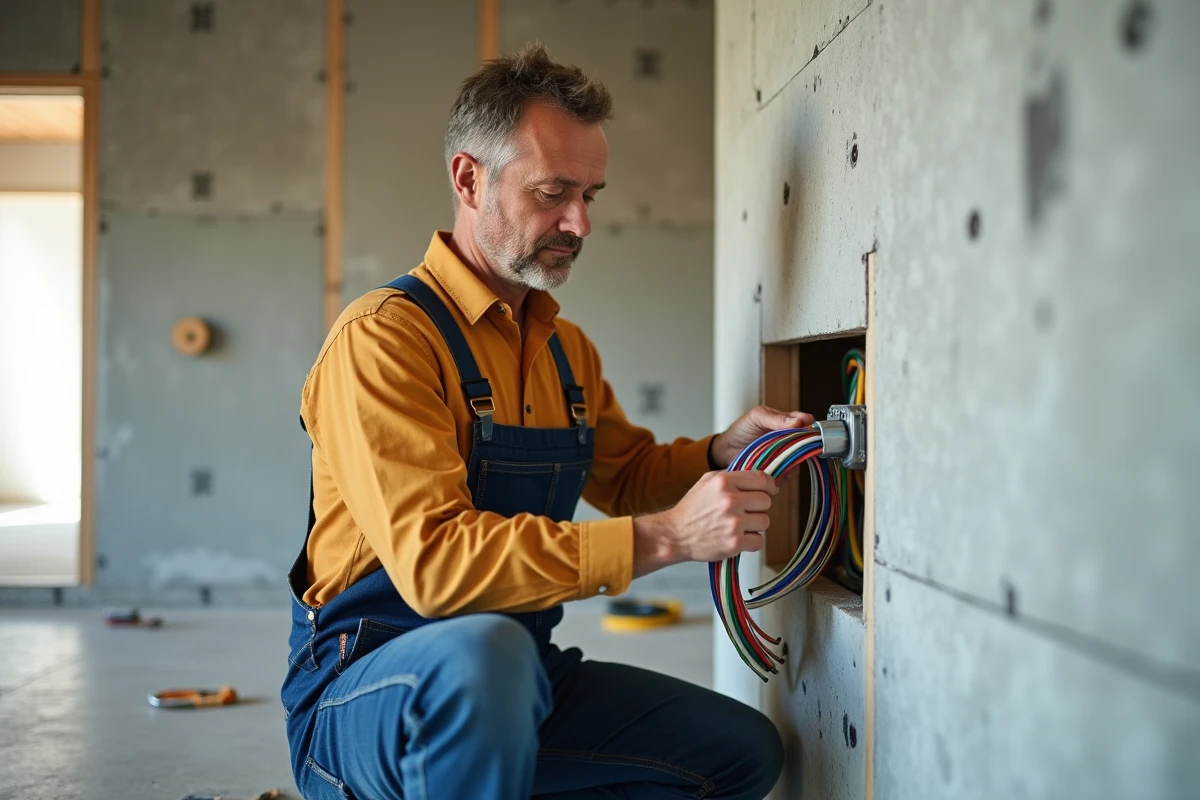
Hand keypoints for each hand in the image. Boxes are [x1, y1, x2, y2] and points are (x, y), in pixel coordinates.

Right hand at [632, 470, 778, 575]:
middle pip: (766, 501)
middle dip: (757, 507)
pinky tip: (738, 538)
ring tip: (738, 525)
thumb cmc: (691, 509)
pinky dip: (751, 541)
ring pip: (765, 521)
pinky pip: (759, 541)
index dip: (770, 485)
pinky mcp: (735, 543)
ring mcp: (734, 523)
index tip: (770, 490)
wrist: (674, 535)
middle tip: (745, 511)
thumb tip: (756, 478)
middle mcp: (730, 501)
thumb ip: (730, 476)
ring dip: (755, 525)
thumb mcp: (706, 481)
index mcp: (724, 482)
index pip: (761, 479)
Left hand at [709, 406, 814, 468]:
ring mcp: (784, 455)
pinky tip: (776, 473)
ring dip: (792, 463)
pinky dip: (784, 475)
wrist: (726, 450)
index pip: (806, 423)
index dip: (809, 427)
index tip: (806, 431)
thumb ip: (777, 418)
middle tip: (789, 449)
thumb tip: (799, 421)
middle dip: (801, 448)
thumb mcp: (757, 417)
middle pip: (806, 444)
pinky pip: (789, 474)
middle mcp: (789, 439)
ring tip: (777, 462)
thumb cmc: (741, 429)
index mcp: (786, 422)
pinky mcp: (779, 470)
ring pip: (799, 460)